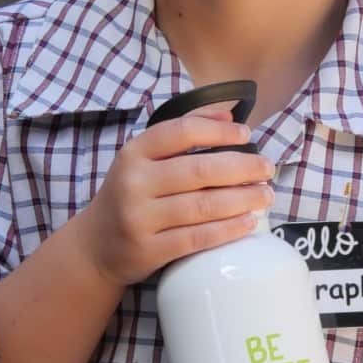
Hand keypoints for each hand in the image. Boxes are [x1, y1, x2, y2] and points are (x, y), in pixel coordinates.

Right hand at [63, 107, 273, 287]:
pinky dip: (228, 229)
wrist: (95, 246)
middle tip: (267, 169)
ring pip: (204, 205)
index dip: (219, 131)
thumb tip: (228, 113)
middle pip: (200, 170)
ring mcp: (140, 218)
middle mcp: (134, 182)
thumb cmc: (130, 195)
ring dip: (243, 199)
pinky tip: (248, 222)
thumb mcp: (143, 159)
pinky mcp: (149, 250)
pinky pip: (198, 237)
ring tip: (265, 195)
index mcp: (134, 153)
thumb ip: (182, 132)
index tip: (246, 134)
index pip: (182, 131)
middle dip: (243, 168)